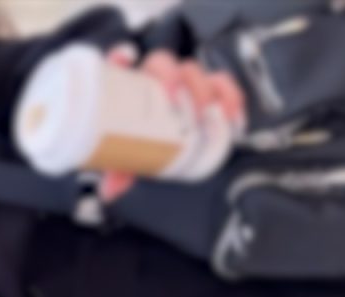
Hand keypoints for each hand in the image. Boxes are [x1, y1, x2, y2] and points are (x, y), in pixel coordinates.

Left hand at [98, 45, 246, 202]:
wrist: (166, 150)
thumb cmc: (139, 144)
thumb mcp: (127, 156)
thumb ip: (118, 168)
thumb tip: (111, 191)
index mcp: (128, 86)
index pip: (119, 62)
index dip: (121, 57)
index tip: (127, 60)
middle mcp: (154, 78)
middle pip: (162, 63)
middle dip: (171, 75)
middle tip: (175, 97)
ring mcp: (183, 82)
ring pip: (193, 71)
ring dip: (202, 87)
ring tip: (208, 111)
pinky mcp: (208, 90)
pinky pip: (222, 84)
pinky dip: (230, 95)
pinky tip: (233, 114)